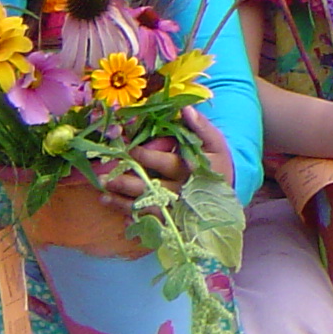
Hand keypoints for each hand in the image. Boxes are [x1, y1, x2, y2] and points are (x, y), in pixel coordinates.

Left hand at [100, 108, 233, 214]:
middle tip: (104, 179)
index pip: (168, 163)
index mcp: (195, 170)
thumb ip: (201, 126)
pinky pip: (153, 225)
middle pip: (153, 189)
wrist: (229, 190)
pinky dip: (137, 223)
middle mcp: (185, 191)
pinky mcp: (175, 222)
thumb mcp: (215, 142)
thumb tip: (184, 108)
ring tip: (104, 197)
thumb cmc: (217, 162)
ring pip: (148, 208)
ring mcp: (179, 210)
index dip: (147, 156)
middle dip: (127, 184)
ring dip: (124, 204)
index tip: (129, 149)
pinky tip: (122, 220)